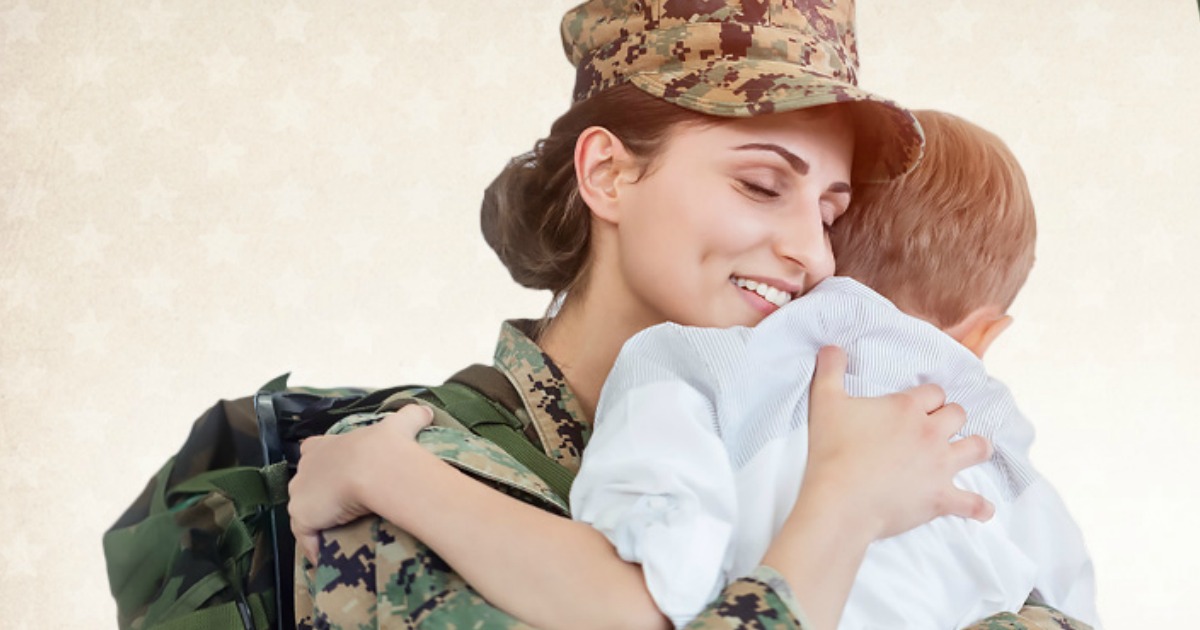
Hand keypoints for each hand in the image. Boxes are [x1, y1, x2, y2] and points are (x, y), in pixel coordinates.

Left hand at [288, 403, 432, 562]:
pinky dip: (314, 546)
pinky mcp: (303, 516)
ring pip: (304, 509)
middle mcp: (306, 467)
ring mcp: (301, 492)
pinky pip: (306, 536)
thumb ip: (412, 415)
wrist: (377, 467)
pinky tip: (327, 556)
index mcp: (323, 445)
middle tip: (341, 506)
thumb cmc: (385, 446)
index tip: (334, 471)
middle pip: (304, 482)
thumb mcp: (400, 424)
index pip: (312, 450)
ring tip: (337, 532)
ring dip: (318, 519)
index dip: (321, 461)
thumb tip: (427, 411)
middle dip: (317, 492)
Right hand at [804, 346, 993, 541]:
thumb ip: (830, 370)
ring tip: (973, 450)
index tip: (921, 405)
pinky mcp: (941, 498)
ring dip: (976, 448)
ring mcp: (939, 466)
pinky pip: (972, 503)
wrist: (840, 501)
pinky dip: (978, 507)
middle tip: (940, 426)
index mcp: (906, 408)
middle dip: (951, 417)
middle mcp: (930, 432)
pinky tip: (983, 509)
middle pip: (958, 415)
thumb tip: (831, 347)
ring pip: (977, 449)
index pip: (933, 392)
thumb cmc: (832, 451)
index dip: (928, 398)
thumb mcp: (824, 403)